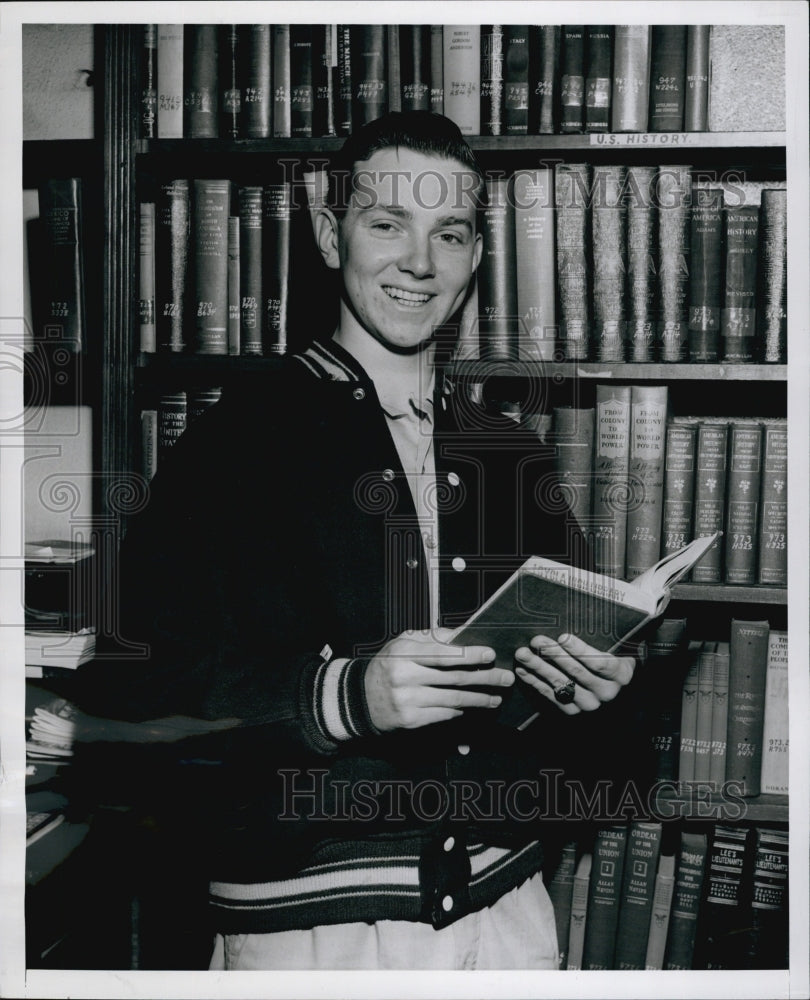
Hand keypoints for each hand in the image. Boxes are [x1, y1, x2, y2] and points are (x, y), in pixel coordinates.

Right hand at [364, 628, 514, 731]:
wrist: (359, 699)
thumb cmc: (388, 666)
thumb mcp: (402, 644)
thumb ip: (431, 638)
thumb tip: (462, 634)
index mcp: (403, 652)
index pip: (443, 653)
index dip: (470, 654)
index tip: (491, 654)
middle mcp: (404, 676)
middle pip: (454, 678)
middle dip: (485, 678)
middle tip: (505, 677)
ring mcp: (407, 700)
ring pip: (453, 699)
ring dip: (480, 699)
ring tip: (496, 697)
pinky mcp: (410, 720)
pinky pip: (444, 714)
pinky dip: (462, 710)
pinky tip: (473, 707)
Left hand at [513, 633, 634, 715]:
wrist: (615, 687)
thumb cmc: (614, 659)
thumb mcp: (619, 649)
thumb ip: (607, 639)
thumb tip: (581, 616)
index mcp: (621, 675)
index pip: (599, 663)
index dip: (580, 650)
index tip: (562, 637)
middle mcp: (607, 692)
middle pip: (577, 672)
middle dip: (554, 654)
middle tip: (537, 641)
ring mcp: (589, 703)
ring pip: (561, 684)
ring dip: (539, 667)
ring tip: (523, 654)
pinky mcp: (573, 710)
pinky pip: (551, 695)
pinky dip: (535, 682)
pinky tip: (523, 670)